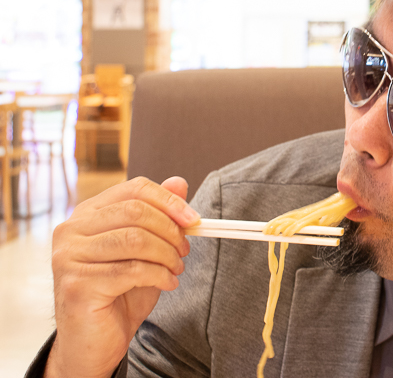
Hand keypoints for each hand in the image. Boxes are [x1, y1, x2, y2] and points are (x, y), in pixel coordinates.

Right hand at [45, 176, 199, 377]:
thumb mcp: (147, 250)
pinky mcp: (76, 284)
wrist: (95, 341)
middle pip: (136, 212)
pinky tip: (168, 283)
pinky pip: (132, 270)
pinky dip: (160, 275)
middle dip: (170, 231)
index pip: (134, 189)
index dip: (169, 200)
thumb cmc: (120, 293)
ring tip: (176, 268)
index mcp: (88, 214)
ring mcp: (68, 257)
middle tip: (184, 250)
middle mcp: (71, 230)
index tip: (193, 219)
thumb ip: (159, 216)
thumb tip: (179, 182)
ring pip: (135, 240)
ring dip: (167, 255)